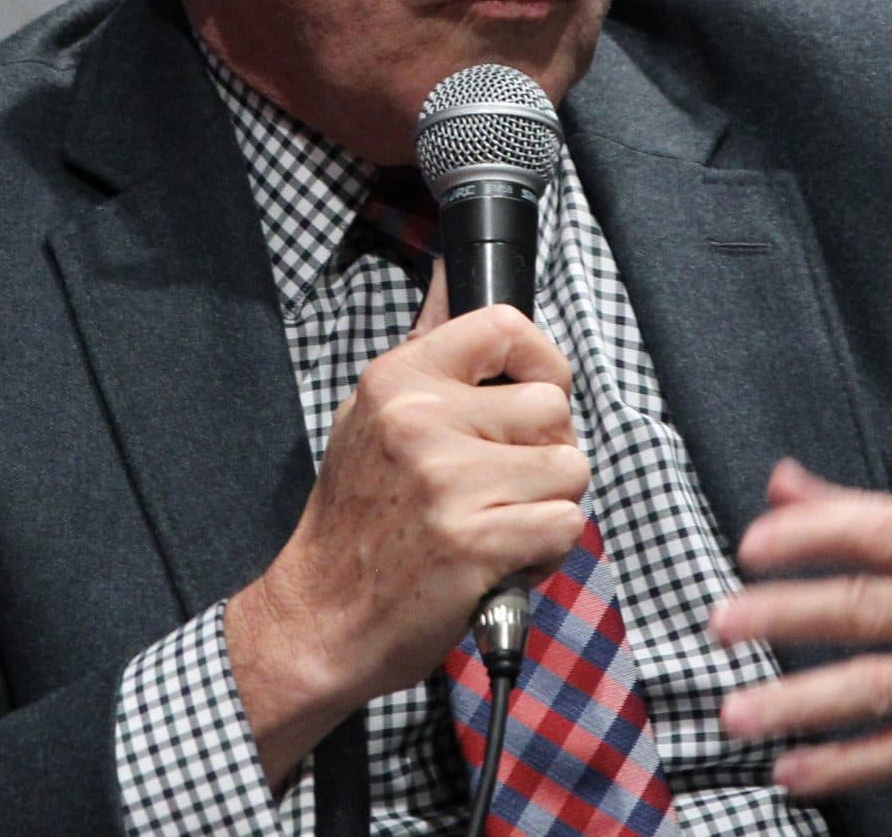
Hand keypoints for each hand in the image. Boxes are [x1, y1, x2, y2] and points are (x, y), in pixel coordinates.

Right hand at [226, 265, 588, 783]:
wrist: (320, 619)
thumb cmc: (355, 522)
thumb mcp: (370, 417)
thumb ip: (427, 353)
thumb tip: (454, 272)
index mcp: (398, 380)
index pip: (506, 325)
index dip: (540, 360)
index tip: (531, 394)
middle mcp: (420, 420)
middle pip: (554, 405)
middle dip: (546, 450)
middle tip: (501, 484)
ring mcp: (448, 481)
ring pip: (571, 467)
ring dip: (549, 504)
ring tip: (499, 523)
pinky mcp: (475, 542)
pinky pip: (566, 524)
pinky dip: (547, 551)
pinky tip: (502, 561)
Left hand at [708, 459, 891, 799]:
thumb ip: (865, 511)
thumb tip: (779, 485)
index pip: (881, 530)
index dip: (813, 536)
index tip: (751, 545)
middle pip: (867, 608)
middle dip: (786, 616)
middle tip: (720, 623)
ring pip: (876, 689)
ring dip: (800, 703)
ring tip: (737, 711)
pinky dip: (844, 767)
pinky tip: (792, 772)